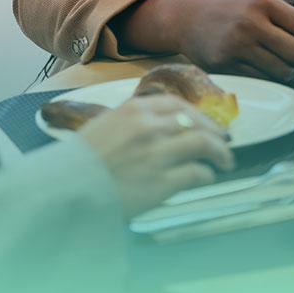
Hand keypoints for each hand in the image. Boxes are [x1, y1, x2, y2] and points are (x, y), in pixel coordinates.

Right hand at [77, 94, 233, 218]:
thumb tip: (157, 128)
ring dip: (220, 152)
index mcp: (134, 110)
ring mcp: (158, 153)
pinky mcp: (163, 182)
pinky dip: (207, 175)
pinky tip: (206, 178)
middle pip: (196, 122)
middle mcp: (149, 126)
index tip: (206, 123)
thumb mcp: (105, 126)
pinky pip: (197, 173)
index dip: (197, 114)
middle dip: (215, 132)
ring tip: (225, 161)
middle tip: (224, 141)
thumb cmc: (81, 161)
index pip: (177, 104)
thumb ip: (132, 122)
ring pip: (203, 144)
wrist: (68, 188)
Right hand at [116, 0, 293, 80]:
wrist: (186, 18)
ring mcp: (237, 46)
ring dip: (290, 75)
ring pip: (282, 72)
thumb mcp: (259, 5)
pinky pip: (261, 80)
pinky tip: (265, 72)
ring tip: (286, 69)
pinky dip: (269, 80)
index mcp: (263, 3)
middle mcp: (250, 23)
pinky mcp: (226, 65)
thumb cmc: (230, 12)